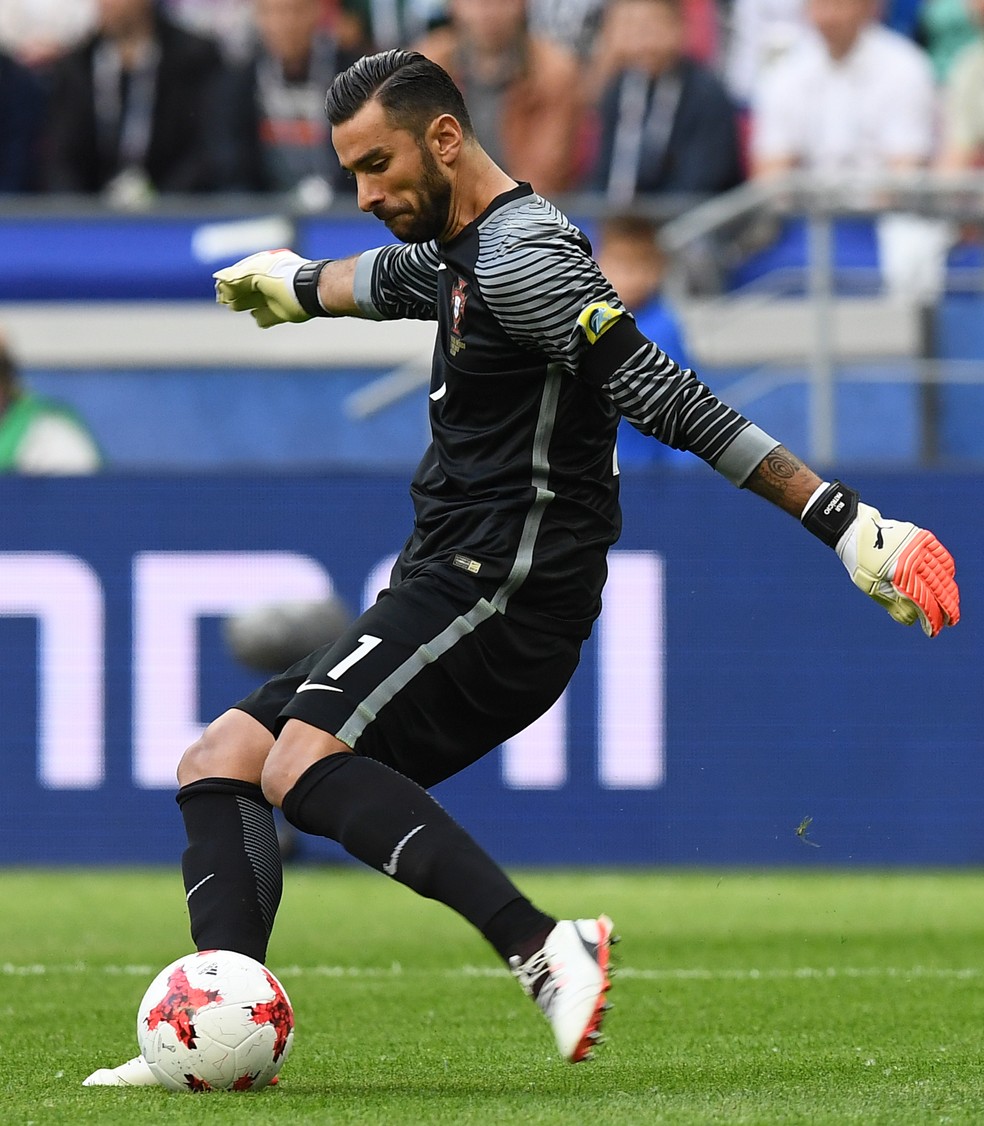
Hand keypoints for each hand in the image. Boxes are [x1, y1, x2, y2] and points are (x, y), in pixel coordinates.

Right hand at [213, 250, 310, 328]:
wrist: (308, 291)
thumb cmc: (281, 278)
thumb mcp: (254, 275)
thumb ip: (236, 279)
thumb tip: (219, 279)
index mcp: (266, 268)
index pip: (243, 274)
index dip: (230, 280)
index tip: (219, 286)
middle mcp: (271, 282)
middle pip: (249, 289)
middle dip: (236, 293)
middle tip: (224, 299)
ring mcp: (278, 298)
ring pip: (257, 302)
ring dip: (245, 304)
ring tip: (233, 307)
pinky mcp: (284, 313)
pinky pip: (269, 317)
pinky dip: (262, 318)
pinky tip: (256, 317)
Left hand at [836, 503, 959, 636]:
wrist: (854, 531)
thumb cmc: (860, 562)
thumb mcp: (871, 587)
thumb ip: (892, 604)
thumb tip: (912, 621)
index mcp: (899, 575)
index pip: (923, 602)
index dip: (931, 619)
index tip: (933, 631)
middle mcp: (913, 560)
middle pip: (938, 589)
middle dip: (946, 608)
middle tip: (949, 621)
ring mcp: (919, 547)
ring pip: (943, 574)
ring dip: (949, 591)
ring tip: (951, 604)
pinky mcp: (921, 537)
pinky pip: (941, 555)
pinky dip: (947, 568)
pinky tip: (948, 579)